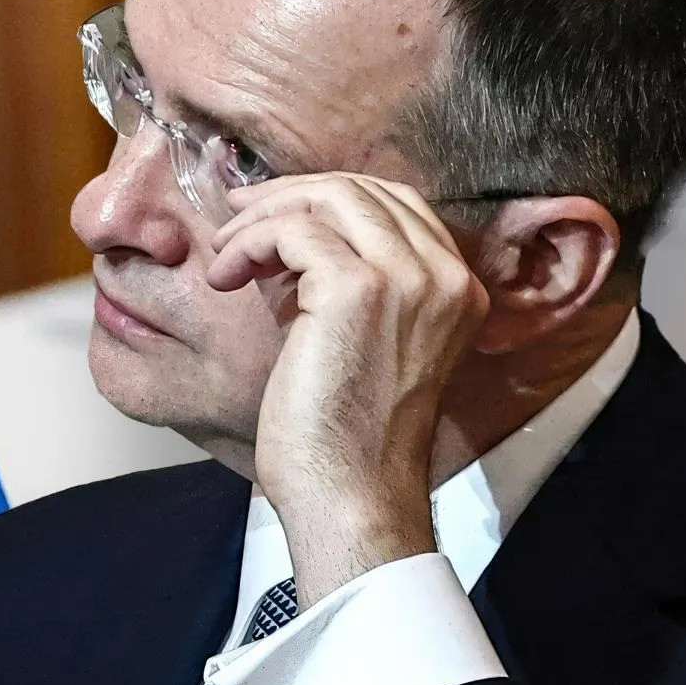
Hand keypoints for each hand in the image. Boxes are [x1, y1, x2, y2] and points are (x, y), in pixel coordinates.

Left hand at [207, 173, 489, 604]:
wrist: (352, 493)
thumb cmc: (348, 435)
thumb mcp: (368, 341)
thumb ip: (353, 282)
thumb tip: (292, 234)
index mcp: (459, 289)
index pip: (398, 205)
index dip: (330, 199)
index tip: (274, 214)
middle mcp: (444, 276)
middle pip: (363, 191)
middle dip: (290, 196)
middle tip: (237, 218)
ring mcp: (407, 278)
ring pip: (328, 198)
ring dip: (264, 217)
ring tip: (227, 255)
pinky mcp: (358, 287)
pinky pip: (292, 231)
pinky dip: (248, 244)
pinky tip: (225, 278)